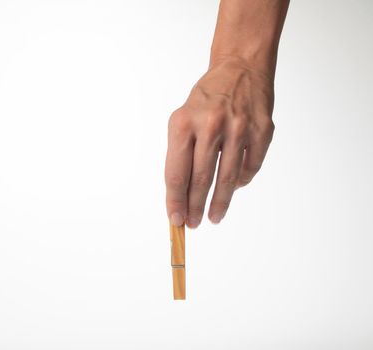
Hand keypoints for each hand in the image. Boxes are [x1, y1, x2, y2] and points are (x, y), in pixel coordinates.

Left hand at [165, 56, 274, 227]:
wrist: (240, 67)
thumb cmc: (206, 99)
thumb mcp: (182, 119)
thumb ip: (180, 154)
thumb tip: (181, 195)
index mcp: (183, 123)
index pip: (176, 173)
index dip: (175, 200)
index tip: (175, 219)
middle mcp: (210, 125)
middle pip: (200, 179)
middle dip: (195, 207)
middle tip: (193, 223)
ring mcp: (239, 127)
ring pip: (228, 178)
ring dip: (220, 202)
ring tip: (214, 216)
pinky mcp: (263, 130)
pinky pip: (250, 167)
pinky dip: (241, 181)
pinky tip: (233, 188)